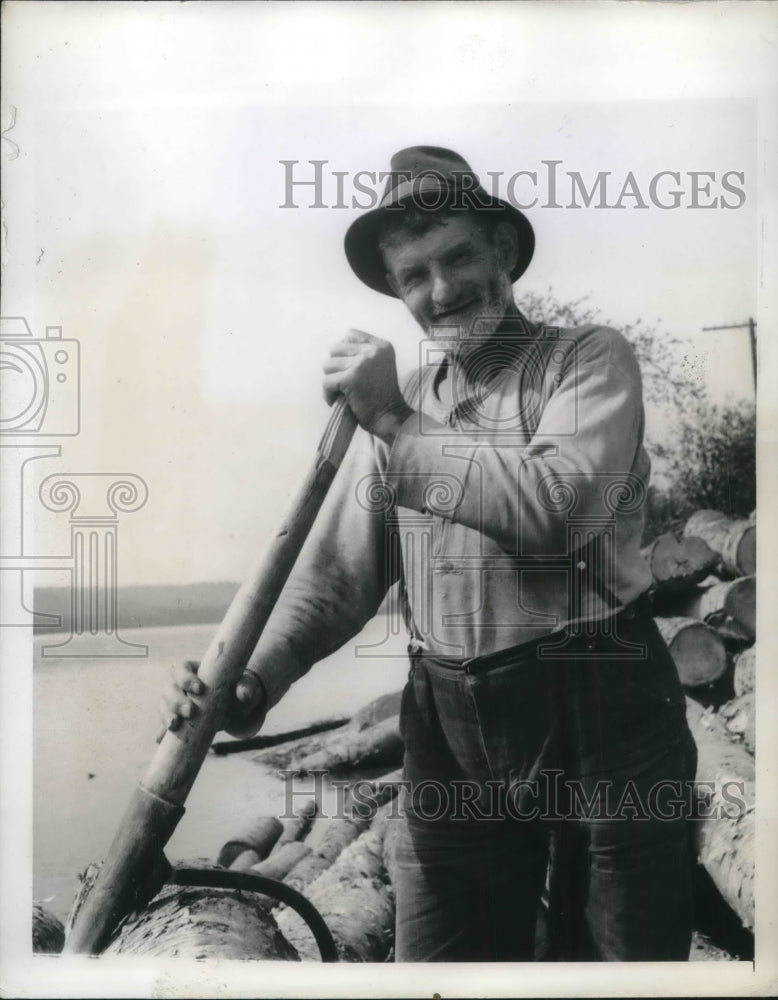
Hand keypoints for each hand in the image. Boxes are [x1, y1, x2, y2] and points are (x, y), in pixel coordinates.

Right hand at [157, 660, 267, 741]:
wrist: (236, 708)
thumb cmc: (238, 690)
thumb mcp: (245, 687)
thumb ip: (246, 688)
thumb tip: (244, 694)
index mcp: (194, 670)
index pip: (182, 668)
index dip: (186, 678)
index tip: (199, 689)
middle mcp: (179, 685)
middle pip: (169, 688)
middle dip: (177, 701)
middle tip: (190, 712)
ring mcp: (175, 703)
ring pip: (164, 706)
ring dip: (167, 715)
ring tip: (175, 726)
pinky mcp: (176, 720)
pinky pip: (164, 726)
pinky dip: (162, 732)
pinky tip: (162, 739)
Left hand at [322, 329, 412, 443]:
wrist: (390, 417)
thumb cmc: (382, 396)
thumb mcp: (381, 365)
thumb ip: (364, 354)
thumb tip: (335, 350)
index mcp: (381, 346)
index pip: (350, 335)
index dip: (343, 351)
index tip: (348, 368)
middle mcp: (373, 351)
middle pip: (335, 349)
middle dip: (336, 367)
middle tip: (344, 383)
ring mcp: (362, 364)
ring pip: (327, 365)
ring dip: (331, 381)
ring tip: (341, 392)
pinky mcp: (351, 378)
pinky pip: (326, 382)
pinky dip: (327, 394)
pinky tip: (336, 401)